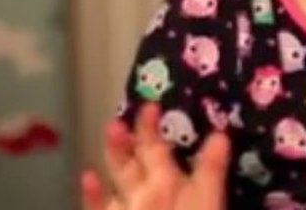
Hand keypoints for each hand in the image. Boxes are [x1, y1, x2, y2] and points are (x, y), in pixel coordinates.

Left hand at [80, 103, 228, 209]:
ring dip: (109, 165)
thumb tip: (219, 135)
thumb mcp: (209, 204)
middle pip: (132, 164)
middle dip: (128, 141)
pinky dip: (91, 197)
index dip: (151, 127)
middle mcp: (139, 196)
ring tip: (104, 140)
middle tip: (118, 120)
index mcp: (165, 186)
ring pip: (112, 187)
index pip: (157, 149)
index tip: (149, 105)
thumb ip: (212, 171)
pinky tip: (86, 181)